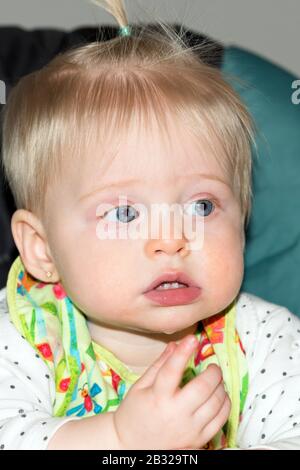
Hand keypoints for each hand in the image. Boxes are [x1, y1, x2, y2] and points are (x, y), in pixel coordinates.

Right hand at [113, 335, 230, 448]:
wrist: (131, 447)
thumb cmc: (133, 414)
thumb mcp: (140, 386)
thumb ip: (160, 365)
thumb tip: (175, 344)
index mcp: (157, 397)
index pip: (172, 370)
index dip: (184, 351)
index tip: (193, 338)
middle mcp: (175, 413)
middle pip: (203, 387)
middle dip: (213, 371)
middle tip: (212, 366)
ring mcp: (189, 429)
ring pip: (216, 403)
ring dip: (220, 386)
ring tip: (215, 381)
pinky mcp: (198, 440)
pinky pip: (221, 420)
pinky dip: (225, 404)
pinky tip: (219, 396)